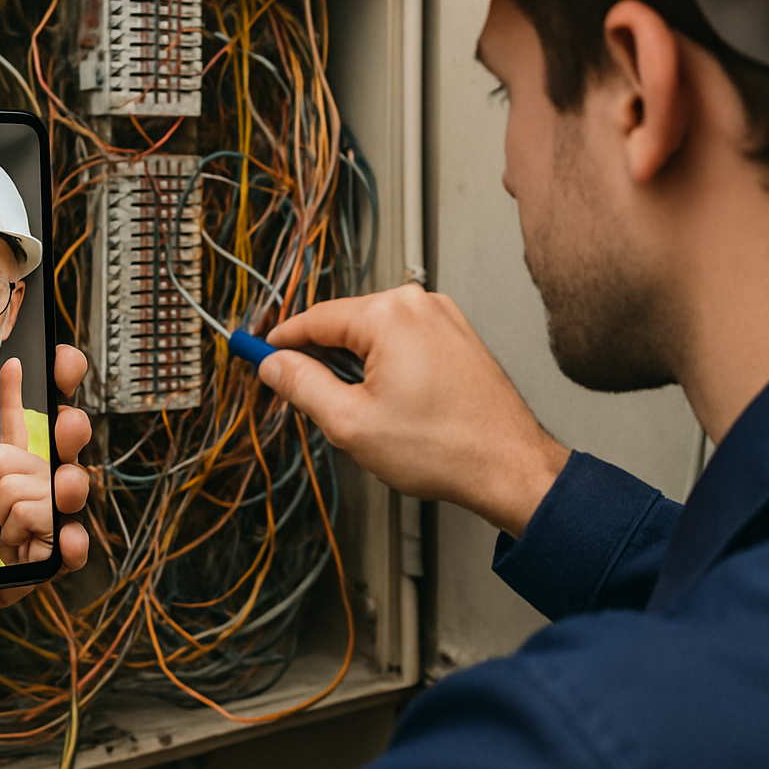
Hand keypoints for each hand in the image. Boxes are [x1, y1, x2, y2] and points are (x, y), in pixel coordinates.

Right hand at [259, 285, 569, 536]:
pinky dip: (388, 369)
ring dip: (358, 369)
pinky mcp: (458, 337)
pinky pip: (404, 343)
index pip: (314, 318)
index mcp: (389, 314)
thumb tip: (273, 365)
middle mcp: (419, 303)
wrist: (509, 465)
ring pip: (375, 337)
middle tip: (314, 404)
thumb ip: (303, 386)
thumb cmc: (445, 447)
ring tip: (369, 417)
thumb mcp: (351, 423)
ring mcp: (443, 317)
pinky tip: (396, 408)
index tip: (259, 354)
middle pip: (345, 325)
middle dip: (325, 362)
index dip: (282, 341)